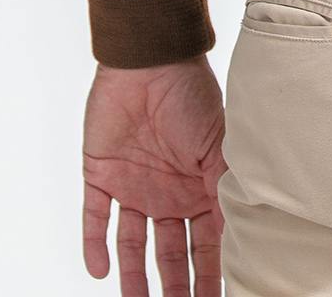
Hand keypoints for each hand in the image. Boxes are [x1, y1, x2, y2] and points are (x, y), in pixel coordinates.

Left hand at [82, 55, 227, 295]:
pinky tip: (98, 271)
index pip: (205, 243)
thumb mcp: (219, 145)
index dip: (210, 275)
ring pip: (131, 245)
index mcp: (198, 187)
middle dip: (174, 287)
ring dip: (132, 279)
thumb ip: (224, 190)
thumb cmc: (191, 93)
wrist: (149, 58)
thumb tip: (237, 239)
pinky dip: (93, 245)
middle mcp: (167, 192)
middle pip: (170, 252)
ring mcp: (133, 185)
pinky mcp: (101, 174)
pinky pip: (94, 218)